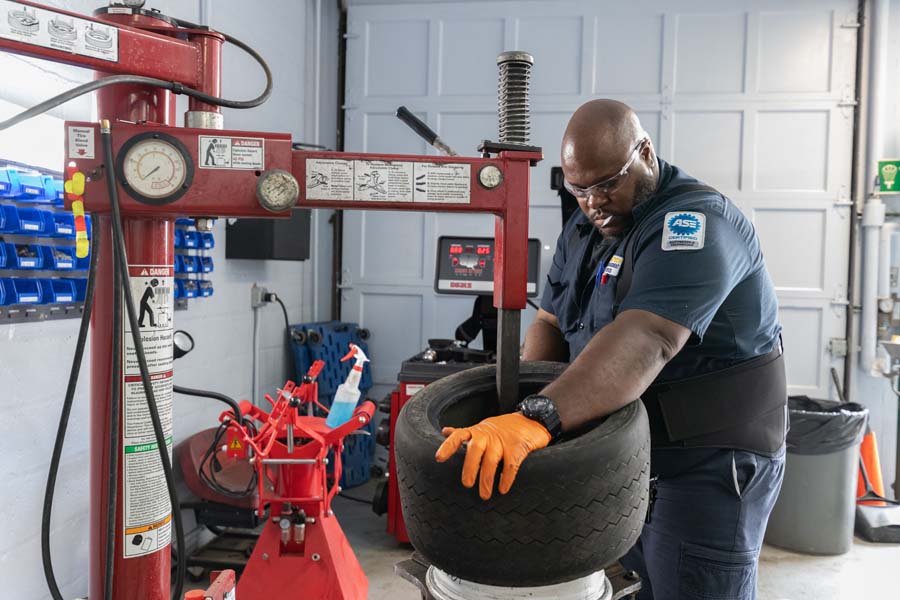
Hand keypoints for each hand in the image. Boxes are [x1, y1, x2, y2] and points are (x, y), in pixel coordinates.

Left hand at [435, 412, 550, 499]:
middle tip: (467, 484)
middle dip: (470, 467)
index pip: (459, 436)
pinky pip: (511, 464)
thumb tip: (444, 432)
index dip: (448, 446)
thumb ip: (463, 433)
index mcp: (477, 432)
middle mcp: (488, 435)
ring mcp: (503, 441)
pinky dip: (507, 478)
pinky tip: (503, 489)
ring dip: (487, 479)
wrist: (531, 420)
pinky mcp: (518, 447)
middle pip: (475, 450)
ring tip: (484, 495)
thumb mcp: (481, 429)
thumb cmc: (501, 428)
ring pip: (492, 460)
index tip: (438, 458)